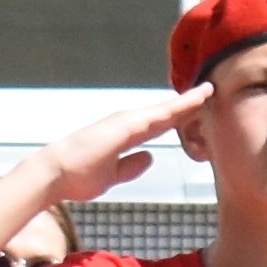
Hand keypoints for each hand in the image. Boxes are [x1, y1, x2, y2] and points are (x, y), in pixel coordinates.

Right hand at [37, 89, 205, 210]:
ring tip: (208, 91)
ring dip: (186, 101)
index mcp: (126, 135)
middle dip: (188, 105)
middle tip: (210, 92)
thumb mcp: (113, 174)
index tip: (199, 109)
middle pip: (165, 113)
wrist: (55, 175)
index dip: (180, 116)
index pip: (160, 124)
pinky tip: (192, 101)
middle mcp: (127, 123)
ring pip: (164, 110)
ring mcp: (125, 122)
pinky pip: (157, 115)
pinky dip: (176, 107)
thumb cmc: (79, 175)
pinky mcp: (124, 125)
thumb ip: (131, 166)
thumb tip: (150, 157)